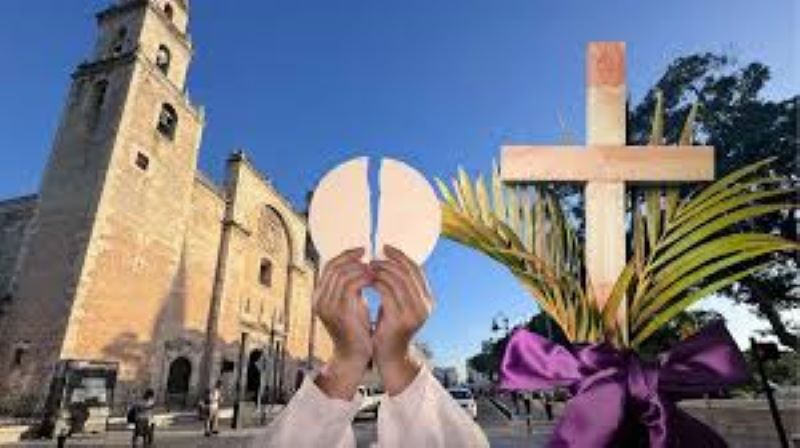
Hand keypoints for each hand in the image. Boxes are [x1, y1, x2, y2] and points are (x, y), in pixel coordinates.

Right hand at [313, 248, 372, 399]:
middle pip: (333, 267)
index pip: (329, 266)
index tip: (362, 250)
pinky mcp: (339, 312)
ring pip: (341, 275)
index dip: (345, 255)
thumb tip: (362, 265)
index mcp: (320, 296)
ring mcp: (327, 306)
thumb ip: (351, 287)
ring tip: (374, 269)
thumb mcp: (351, 304)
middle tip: (370, 257)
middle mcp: (319, 299)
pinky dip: (363, 279)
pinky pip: (350, 287)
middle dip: (353, 259)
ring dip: (360, 269)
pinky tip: (374, 280)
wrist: (354, 356)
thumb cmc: (357, 330)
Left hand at [371, 245, 433, 394]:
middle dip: (388, 261)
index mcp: (427, 299)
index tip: (385, 248)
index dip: (400, 256)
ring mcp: (415, 312)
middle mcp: (425, 305)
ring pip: (397, 279)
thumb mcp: (398, 304)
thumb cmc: (390, 328)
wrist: (389, 356)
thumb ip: (399, 286)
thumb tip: (391, 260)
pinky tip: (366, 281)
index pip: (416, 269)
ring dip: (380, 271)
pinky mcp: (400, 318)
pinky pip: (386, 292)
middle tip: (373, 258)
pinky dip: (376, 283)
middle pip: (407, 272)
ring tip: (368, 268)